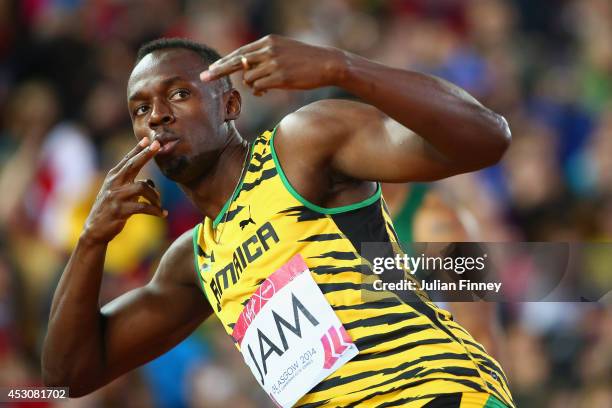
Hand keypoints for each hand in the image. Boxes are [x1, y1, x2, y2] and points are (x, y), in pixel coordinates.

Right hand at [81, 138, 165, 244]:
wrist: (95, 229)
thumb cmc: (110, 208)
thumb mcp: (119, 193)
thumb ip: (132, 184)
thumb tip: (151, 181)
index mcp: (114, 177)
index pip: (127, 159)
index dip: (138, 148)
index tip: (149, 139)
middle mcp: (114, 183)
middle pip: (133, 165)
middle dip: (146, 154)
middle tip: (158, 146)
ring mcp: (116, 196)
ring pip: (143, 187)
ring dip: (156, 196)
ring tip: (160, 205)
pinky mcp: (120, 210)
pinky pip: (143, 207)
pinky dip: (156, 210)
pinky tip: (163, 214)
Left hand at [200, 35, 345, 95]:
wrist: (327, 63)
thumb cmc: (305, 60)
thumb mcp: (283, 51)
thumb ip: (265, 56)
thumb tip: (247, 71)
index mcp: (268, 42)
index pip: (240, 52)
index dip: (224, 61)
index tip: (211, 68)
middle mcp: (268, 50)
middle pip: (237, 62)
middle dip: (219, 71)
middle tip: (204, 77)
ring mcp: (274, 63)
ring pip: (249, 78)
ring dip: (252, 85)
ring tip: (263, 88)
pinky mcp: (280, 77)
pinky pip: (259, 87)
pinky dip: (259, 91)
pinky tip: (266, 91)